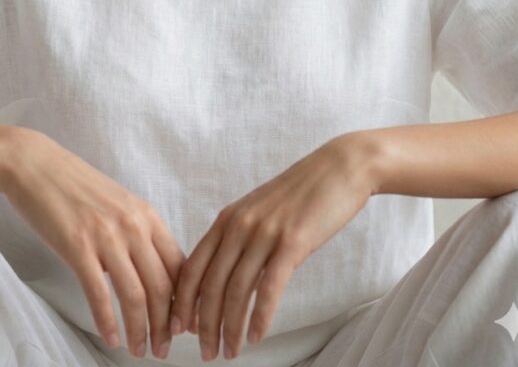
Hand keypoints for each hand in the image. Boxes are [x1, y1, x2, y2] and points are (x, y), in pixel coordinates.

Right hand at [0, 128, 186, 359]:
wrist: (37, 166)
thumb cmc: (77, 187)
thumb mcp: (120, 204)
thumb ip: (139, 233)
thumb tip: (154, 272)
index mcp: (147, 215)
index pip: (180, 265)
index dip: (186, 301)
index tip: (185, 325)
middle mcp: (133, 224)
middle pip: (162, 286)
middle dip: (166, 325)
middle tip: (163, 349)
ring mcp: (106, 235)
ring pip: (136, 295)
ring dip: (141, 330)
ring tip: (139, 350)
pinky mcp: (77, 246)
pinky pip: (99, 294)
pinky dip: (108, 322)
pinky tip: (111, 338)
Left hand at [170, 134, 376, 360]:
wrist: (338, 168)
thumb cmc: (300, 194)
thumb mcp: (259, 210)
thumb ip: (238, 237)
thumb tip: (224, 275)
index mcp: (227, 218)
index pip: (193, 266)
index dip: (182, 301)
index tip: (178, 329)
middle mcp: (239, 225)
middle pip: (210, 284)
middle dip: (203, 324)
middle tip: (205, 354)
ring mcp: (264, 233)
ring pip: (236, 291)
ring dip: (230, 328)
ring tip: (230, 352)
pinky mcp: (291, 242)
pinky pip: (268, 288)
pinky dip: (259, 317)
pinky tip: (256, 336)